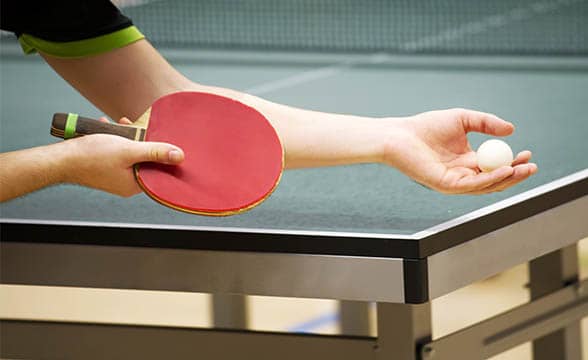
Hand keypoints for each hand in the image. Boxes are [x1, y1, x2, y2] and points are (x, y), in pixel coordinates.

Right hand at [64, 117, 183, 196]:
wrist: (59, 159)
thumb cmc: (91, 156)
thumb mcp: (129, 150)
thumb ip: (155, 151)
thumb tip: (180, 156)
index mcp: (135, 184)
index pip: (159, 170)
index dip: (162, 153)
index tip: (163, 139)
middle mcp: (126, 183)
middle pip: (145, 160)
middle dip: (142, 140)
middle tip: (136, 128)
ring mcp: (115, 176)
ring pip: (130, 153)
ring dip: (127, 137)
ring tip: (120, 125)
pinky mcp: (105, 167)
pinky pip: (116, 152)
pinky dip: (114, 139)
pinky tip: (108, 127)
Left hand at [383, 108, 536, 193]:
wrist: (401, 134)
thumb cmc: (426, 126)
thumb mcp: (463, 119)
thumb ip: (486, 123)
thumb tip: (511, 130)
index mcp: (467, 160)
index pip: (495, 165)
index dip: (513, 161)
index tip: (528, 152)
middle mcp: (463, 174)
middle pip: (495, 179)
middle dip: (516, 174)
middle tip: (532, 166)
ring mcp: (455, 182)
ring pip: (486, 186)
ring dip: (507, 178)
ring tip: (523, 169)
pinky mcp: (446, 185)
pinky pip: (472, 185)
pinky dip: (489, 179)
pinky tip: (504, 170)